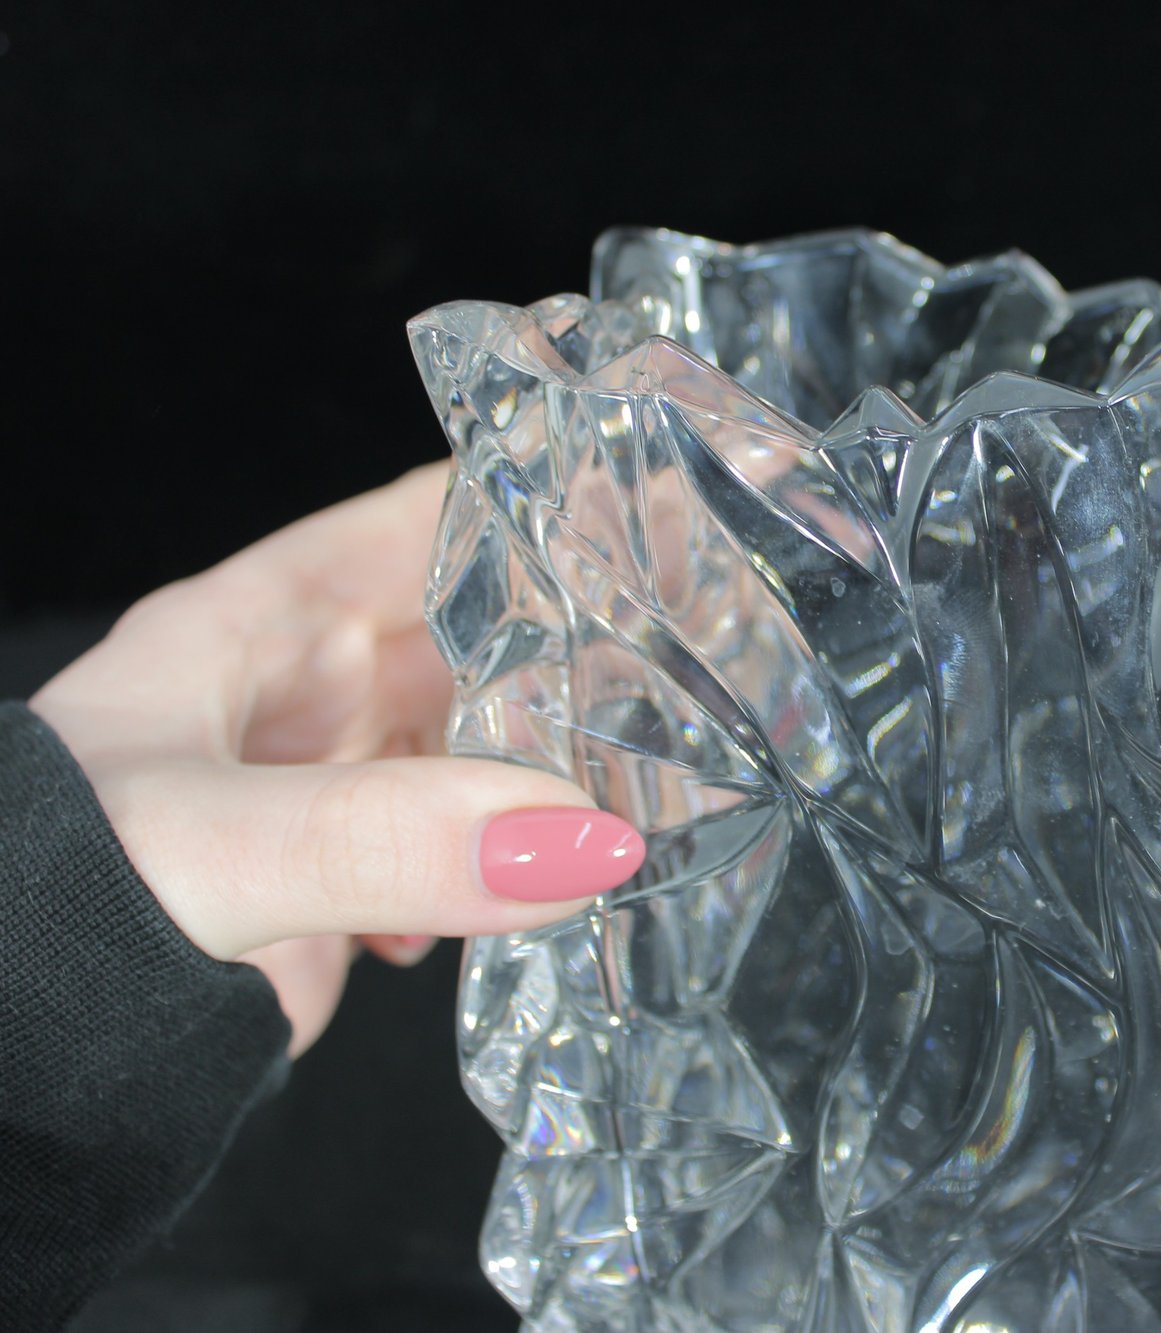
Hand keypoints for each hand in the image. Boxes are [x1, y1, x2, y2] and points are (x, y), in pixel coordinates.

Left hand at [30, 462, 639, 1056]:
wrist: (19, 1054)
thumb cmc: (51, 905)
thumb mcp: (213, 845)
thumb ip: (387, 841)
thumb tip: (583, 841)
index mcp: (260, 626)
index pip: (419, 519)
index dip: (531, 491)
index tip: (653, 487)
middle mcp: (306, 691)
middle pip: (475, 630)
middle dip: (577, 633)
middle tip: (703, 642)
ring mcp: (332, 787)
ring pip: (484, 739)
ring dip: (560, 756)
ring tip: (667, 764)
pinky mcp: (352, 882)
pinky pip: (471, 846)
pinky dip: (523, 859)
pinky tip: (558, 884)